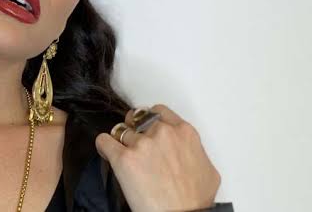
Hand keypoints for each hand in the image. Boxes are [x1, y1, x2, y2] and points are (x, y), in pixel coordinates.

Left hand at [95, 104, 221, 211]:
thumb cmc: (195, 201)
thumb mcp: (207, 168)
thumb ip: (192, 150)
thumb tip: (185, 151)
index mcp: (184, 132)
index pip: (159, 111)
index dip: (150, 120)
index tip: (146, 128)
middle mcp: (162, 133)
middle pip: (137, 118)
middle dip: (134, 129)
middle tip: (134, 143)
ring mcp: (142, 144)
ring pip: (120, 130)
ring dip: (120, 141)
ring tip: (123, 154)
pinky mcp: (123, 158)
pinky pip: (104, 141)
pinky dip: (104, 145)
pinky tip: (107, 151)